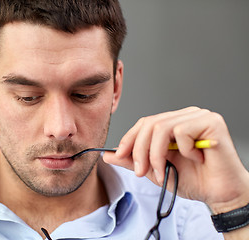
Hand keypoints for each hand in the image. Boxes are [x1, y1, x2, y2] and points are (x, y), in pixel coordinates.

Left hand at [103, 107, 248, 212]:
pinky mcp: (211, 122)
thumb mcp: (155, 170)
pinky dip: (183, 151)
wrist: (220, 195)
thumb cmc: (193, 180)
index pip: (144, 122)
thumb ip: (133, 160)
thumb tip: (107, 155)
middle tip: (141, 172)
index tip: (119, 156)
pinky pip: (182, 131)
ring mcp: (199, 116)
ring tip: (163, 170)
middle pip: (150, 123)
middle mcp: (185, 116)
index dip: (129, 139)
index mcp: (173, 123)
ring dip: (156, 154)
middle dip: (139, 150)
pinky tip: (195, 159)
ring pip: (162, 127)